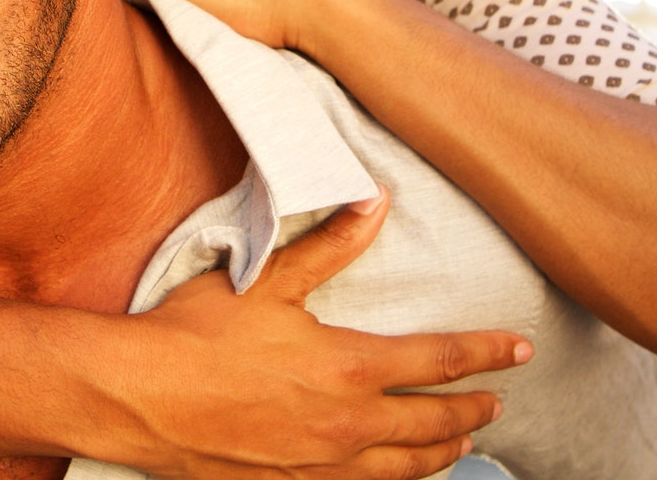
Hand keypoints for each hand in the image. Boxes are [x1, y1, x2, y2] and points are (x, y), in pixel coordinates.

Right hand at [112, 191, 529, 479]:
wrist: (136, 399)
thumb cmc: (196, 334)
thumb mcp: (267, 279)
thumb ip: (329, 246)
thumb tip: (376, 203)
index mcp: (348, 368)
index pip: (440, 360)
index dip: (487, 353)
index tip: (519, 349)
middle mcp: (346, 425)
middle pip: (434, 424)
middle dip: (472, 410)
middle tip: (497, 401)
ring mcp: (320, 467)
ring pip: (404, 468)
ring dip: (443, 454)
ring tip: (464, 444)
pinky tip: (394, 476)